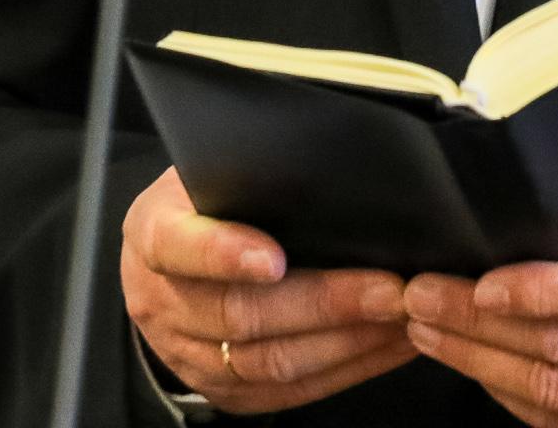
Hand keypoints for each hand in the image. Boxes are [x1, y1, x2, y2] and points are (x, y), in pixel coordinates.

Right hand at [118, 166, 415, 412]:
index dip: (224, 254)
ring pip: (272, 361)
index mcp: (154, 233)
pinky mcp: (224, 391)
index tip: (274, 258)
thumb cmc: (207, 203)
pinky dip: (349, 369)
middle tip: (390, 288)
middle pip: (241, 313)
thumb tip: (332, 165)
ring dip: (348, 342)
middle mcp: (162, 302)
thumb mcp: (208, 172)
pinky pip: (291, 392)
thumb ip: (250, 172)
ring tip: (403, 316)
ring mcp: (189, 355)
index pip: (178, 246)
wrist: (167, 266)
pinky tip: (389, 345)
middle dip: (325, 303)